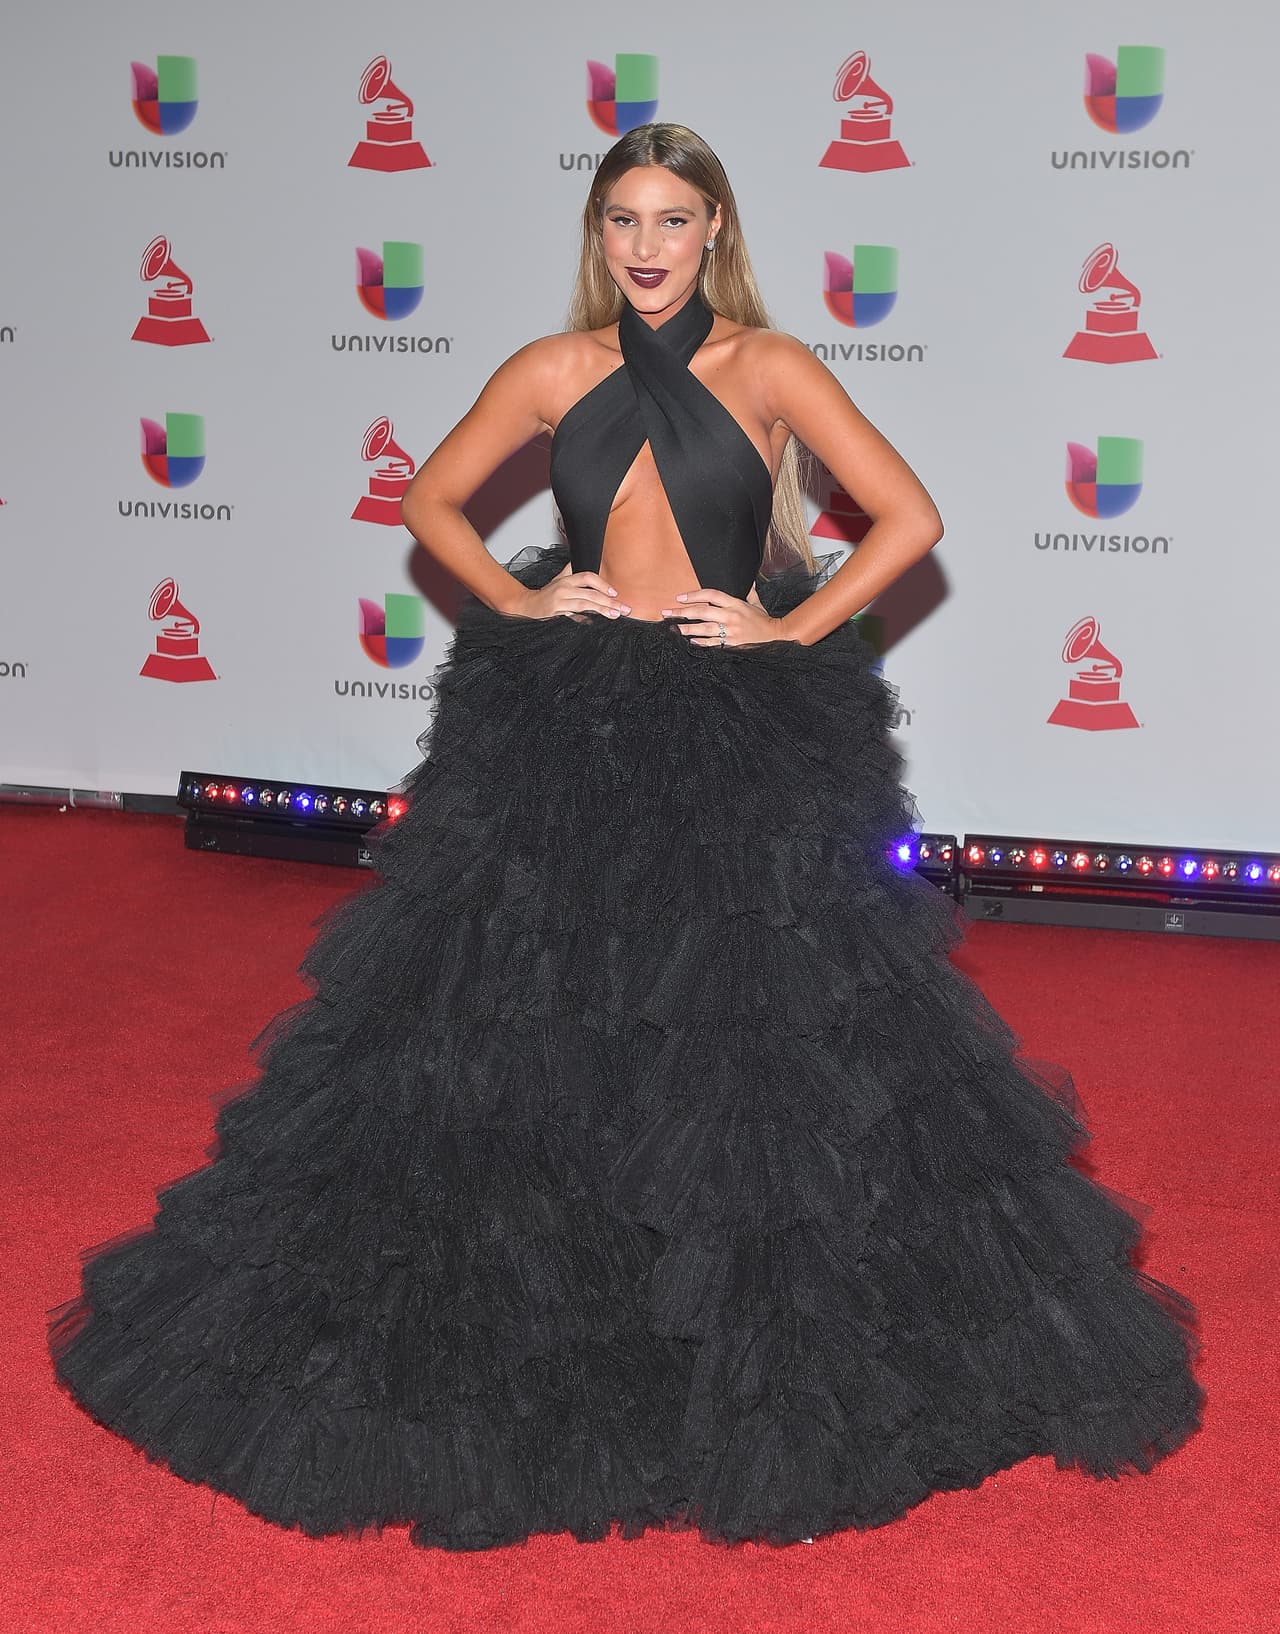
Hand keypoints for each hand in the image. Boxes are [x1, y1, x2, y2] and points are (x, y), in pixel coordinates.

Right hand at [506, 562, 631, 620]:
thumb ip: (571, 571)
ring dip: (602, 610)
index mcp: (567, 579)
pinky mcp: (555, 612)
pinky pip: (574, 616)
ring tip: (616, 615)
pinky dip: (585, 620)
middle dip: (610, 601)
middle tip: (624, 608)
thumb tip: (582, 561)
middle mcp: (563, 588)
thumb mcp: (558, 580)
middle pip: (591, 593)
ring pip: (585, 604)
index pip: (587, 576)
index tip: (615, 593)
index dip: (602, 584)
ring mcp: (559, 601)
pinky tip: (595, 623)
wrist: (526, 606)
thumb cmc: (545, 595)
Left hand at [659, 584, 795, 646]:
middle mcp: (731, 616)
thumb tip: (748, 579)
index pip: (711, 595)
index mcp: (735, 603)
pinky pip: (712, 643)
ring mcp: (730, 631)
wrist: (774, 636)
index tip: (679, 597)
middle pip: (702, 611)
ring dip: (686, 628)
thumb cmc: (763, 620)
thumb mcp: (756, 602)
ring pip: (704, 628)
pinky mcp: (731, 644)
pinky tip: (689, 640)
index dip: (694, 595)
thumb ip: (748, 591)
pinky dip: (700, 642)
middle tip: (666, 612)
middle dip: (682, 612)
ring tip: (673, 628)